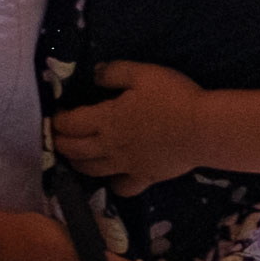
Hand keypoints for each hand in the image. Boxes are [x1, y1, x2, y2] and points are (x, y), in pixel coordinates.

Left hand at [48, 61, 211, 193]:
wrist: (203, 130)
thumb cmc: (173, 98)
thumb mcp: (143, 74)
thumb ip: (114, 72)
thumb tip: (94, 74)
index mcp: (106, 120)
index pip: (70, 124)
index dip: (58, 119)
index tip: (57, 113)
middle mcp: (109, 147)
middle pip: (73, 150)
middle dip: (60, 142)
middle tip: (58, 135)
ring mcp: (125, 166)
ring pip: (91, 170)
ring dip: (77, 163)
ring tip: (75, 155)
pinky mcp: (144, 178)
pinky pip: (122, 188)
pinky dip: (113, 184)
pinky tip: (115, 176)